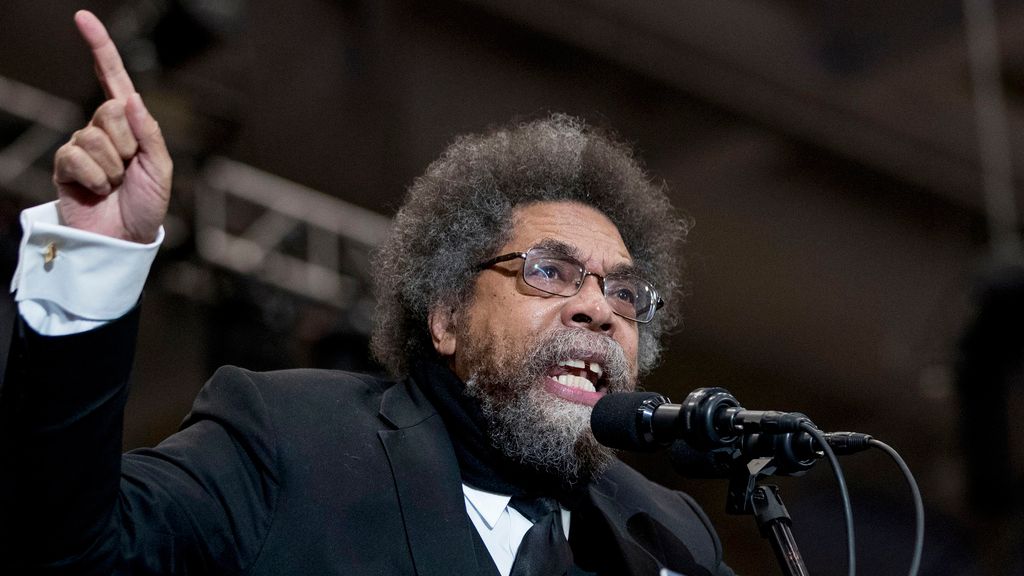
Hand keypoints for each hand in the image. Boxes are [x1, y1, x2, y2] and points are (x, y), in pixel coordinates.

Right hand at [52, 10, 171, 243]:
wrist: (125, 239)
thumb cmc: (147, 205)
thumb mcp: (160, 169)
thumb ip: (150, 134)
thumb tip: (132, 100)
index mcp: (131, 125)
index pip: (114, 79)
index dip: (100, 48)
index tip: (82, 18)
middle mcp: (104, 129)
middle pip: (111, 111)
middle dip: (126, 143)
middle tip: (129, 170)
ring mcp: (82, 146)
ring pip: (95, 137)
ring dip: (112, 168)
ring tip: (115, 186)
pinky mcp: (65, 165)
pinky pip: (76, 157)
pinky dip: (94, 178)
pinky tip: (97, 191)